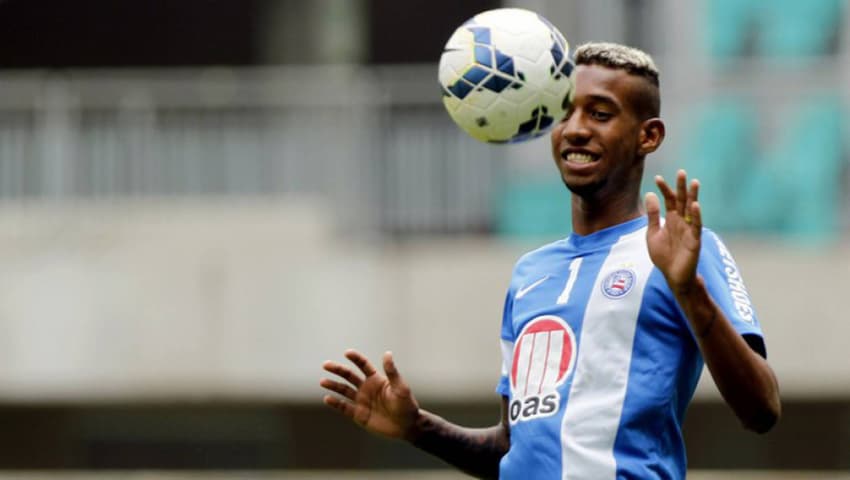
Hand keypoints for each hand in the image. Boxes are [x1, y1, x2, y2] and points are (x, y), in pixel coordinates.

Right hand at [320, 349, 419, 440]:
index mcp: (376, 379)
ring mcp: (361, 401)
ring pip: (344, 390)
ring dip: (333, 385)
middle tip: (326, 365)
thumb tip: (387, 353)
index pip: (363, 365)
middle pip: (349, 376)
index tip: (347, 353)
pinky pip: (344, 407)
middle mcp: (366, 388)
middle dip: (337, 370)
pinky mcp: (358, 414)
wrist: (406, 426)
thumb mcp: (400, 387)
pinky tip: (327, 398)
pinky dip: (335, 403)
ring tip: (322, 381)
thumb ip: (392, 372)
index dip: (355, 358)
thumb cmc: (406, 405)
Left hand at [645, 169, 701, 292]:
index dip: (664, 189)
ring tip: (694, 182)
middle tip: (681, 172)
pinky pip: (696, 226)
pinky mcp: (694, 240)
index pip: (668, 201)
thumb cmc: (663, 256)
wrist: (672, 276)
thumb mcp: (652, 233)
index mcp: (671, 220)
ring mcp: (689, 230)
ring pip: (692, 210)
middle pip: (681, 201)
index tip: (657, 177)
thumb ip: (652, 215)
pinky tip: (695, 205)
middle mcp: (681, 222)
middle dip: (681, 187)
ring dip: (693, 197)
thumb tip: (649, 194)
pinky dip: (696, 216)